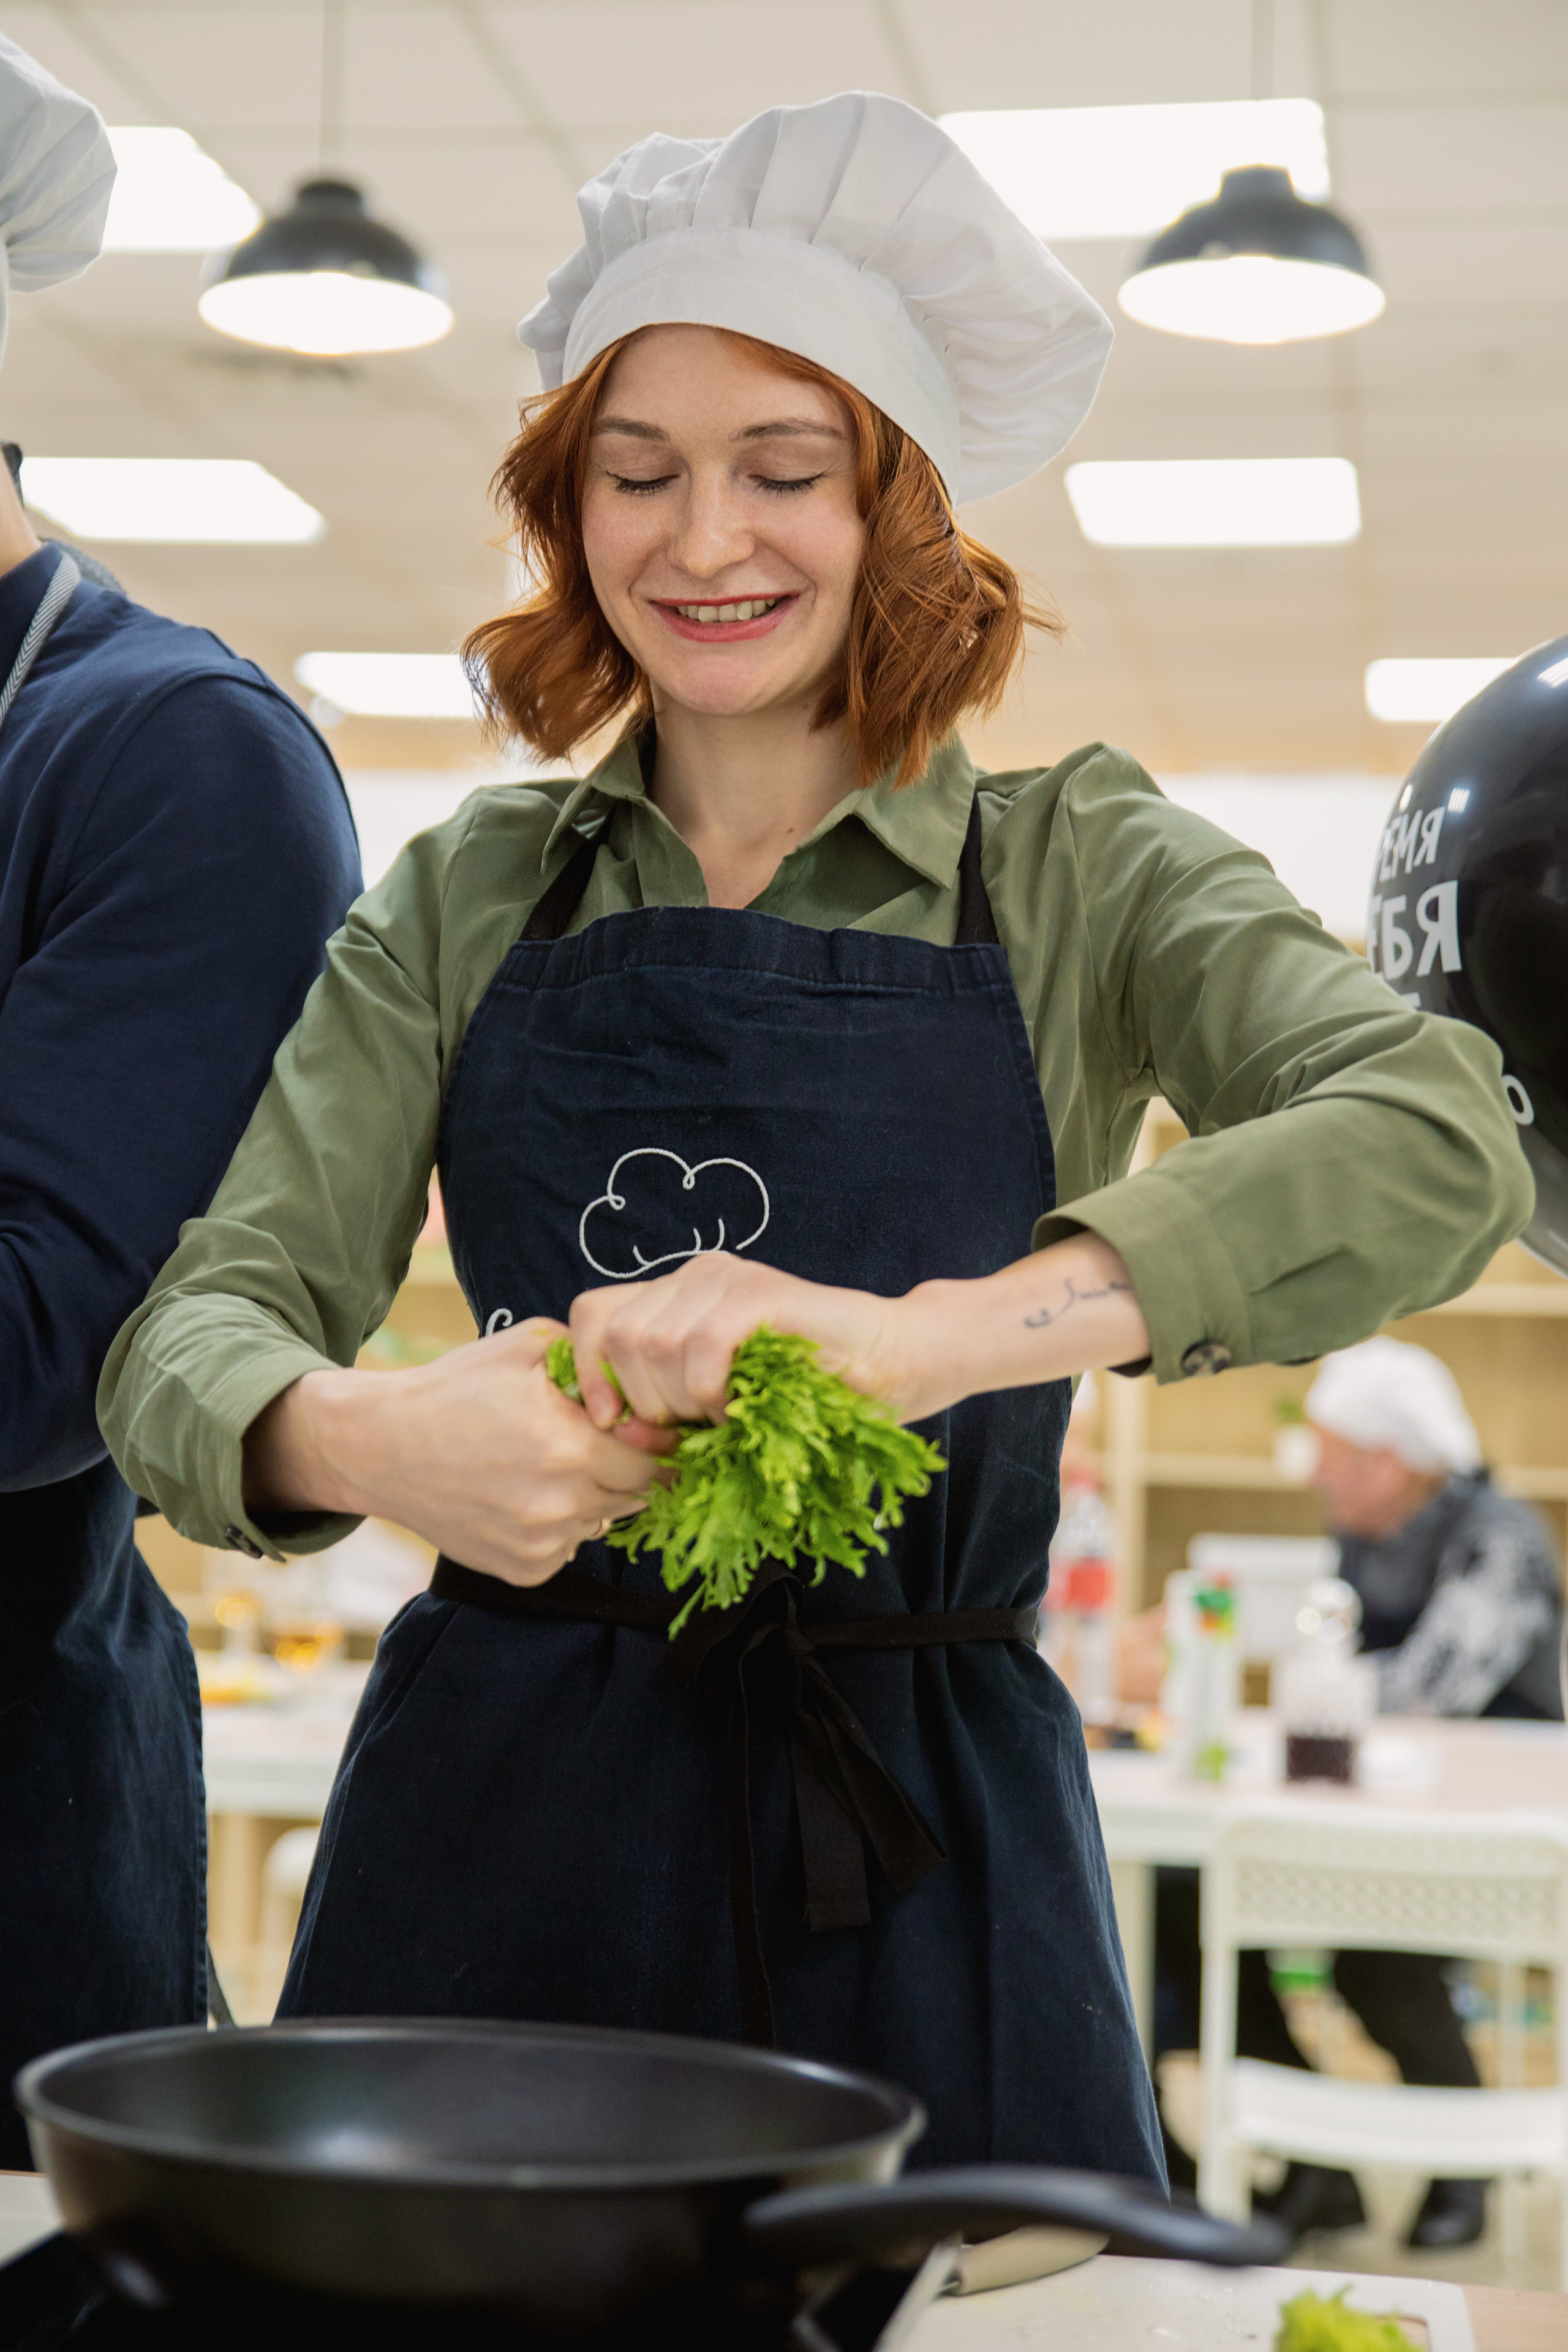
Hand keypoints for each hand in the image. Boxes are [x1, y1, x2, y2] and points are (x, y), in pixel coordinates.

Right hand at [244, 1318, 674, 1585]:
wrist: (381, 1447)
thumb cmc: (456, 1390)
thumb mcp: (527, 1346)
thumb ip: (593, 1358)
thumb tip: (644, 1380)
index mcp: (569, 1445)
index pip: (656, 1460)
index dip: (655, 1441)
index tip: (642, 1427)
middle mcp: (561, 1503)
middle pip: (638, 1494)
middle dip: (629, 1468)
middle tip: (596, 1442)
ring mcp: (542, 1543)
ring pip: (605, 1520)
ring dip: (595, 1496)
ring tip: (549, 1465)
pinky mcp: (524, 1571)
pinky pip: (570, 1547)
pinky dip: (561, 1524)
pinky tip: (524, 1494)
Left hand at [566, 1232, 1148, 1433]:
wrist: (898, 1364)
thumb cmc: (812, 1395)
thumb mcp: (719, 1409)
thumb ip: (664, 1414)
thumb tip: (612, 1431)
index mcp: (678, 1296)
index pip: (591, 1317)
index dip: (587, 1374)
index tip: (613, 1423)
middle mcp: (695, 1275)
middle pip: (614, 1336)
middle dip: (639, 1400)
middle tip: (686, 1429)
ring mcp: (727, 1278)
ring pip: (650, 1345)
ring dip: (678, 1400)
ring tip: (722, 1415)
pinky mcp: (760, 1293)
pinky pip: (699, 1348)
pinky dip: (709, 1391)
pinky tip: (737, 1406)